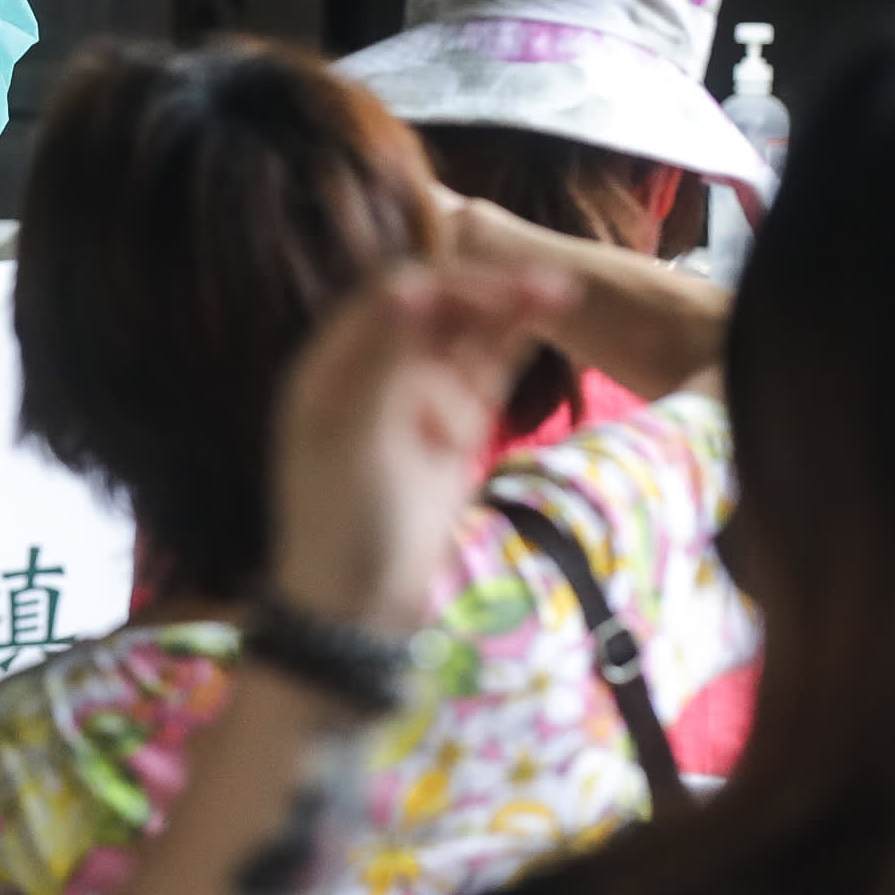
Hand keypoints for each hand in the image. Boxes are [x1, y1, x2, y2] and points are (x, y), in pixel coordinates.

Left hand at [266, 260, 574, 632]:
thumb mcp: (359, 440)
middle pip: (435, 312)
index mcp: (331, 367)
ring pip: (465, 341)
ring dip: (507, 312)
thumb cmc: (342, 525)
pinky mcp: (450, 431)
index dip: (445, 285)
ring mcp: (413, 401)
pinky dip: (510, 346)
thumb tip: (409, 285)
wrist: (359, 609)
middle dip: (486, 293)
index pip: (392, 300)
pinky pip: (482, 376)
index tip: (496, 286)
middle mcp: (370, 374)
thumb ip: (385, 362)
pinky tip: (545, 315)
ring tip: (563, 290)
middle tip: (549, 284)